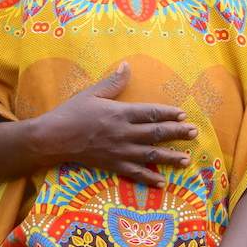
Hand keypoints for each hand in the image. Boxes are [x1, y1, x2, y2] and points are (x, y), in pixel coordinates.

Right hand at [27, 62, 197, 186]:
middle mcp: (123, 132)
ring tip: (186, 160)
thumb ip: (113, 81)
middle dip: (177, 133)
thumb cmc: (71, 112)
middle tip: (194, 134)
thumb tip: (127, 65)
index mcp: (120, 112)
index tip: (183, 114)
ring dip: (170, 157)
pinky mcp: (112, 165)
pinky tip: (162, 182)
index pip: (151, 113)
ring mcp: (119, 151)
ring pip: (150, 155)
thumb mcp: (92, 92)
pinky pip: (134, 173)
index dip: (169, 113)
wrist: (52, 138)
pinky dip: (149, 178)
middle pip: (156, 133)